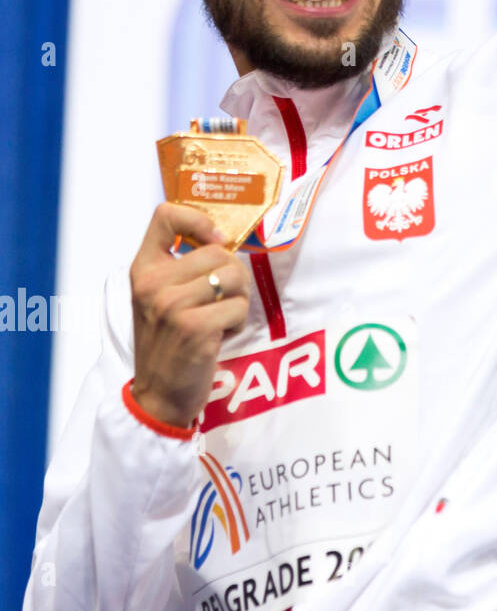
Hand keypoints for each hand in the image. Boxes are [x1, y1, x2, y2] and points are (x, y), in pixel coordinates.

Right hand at [129, 203, 249, 428]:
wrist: (159, 395)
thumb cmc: (168, 342)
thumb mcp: (160, 297)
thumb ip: (182, 266)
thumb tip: (224, 237)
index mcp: (143, 269)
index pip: (165, 215)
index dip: (199, 219)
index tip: (214, 240)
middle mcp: (152, 283)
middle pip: (218, 250)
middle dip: (233, 275)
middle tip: (221, 301)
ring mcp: (172, 305)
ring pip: (234, 276)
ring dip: (238, 299)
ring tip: (219, 318)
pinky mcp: (194, 327)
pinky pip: (239, 306)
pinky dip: (237, 322)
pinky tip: (219, 336)